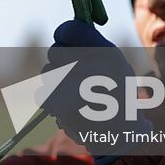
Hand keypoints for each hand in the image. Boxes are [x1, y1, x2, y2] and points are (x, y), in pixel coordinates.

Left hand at [41, 19, 149, 164]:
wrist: (121, 135)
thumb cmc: (117, 96)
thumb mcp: (115, 64)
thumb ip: (91, 46)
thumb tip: (64, 32)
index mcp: (106, 52)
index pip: (69, 30)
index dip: (63, 35)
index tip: (65, 43)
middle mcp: (91, 65)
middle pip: (54, 50)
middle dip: (59, 61)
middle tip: (71, 72)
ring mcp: (75, 87)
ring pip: (47, 72)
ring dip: (55, 81)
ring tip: (74, 92)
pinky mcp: (62, 107)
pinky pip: (42, 94)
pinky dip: (51, 100)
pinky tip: (67, 105)